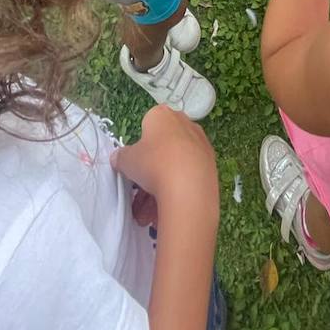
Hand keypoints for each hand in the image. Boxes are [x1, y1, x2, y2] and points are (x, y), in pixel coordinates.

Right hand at [112, 105, 218, 221]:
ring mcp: (200, 144)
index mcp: (163, 116)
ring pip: (173, 167)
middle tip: (138, 194)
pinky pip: (187, 177)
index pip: (147, 126)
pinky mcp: (210, 164)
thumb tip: (119, 158)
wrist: (189, 188)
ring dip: (157, 190)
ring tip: (146, 214)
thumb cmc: (153, 165)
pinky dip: (175, 192)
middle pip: (161, 149)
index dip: (140, 147)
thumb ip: (121, 157)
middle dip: (148, 174)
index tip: (136, 164)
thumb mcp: (127, 160)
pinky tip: (163, 212)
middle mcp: (184, 124)